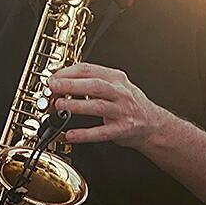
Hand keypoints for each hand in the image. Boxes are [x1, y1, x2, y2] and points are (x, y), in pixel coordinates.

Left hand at [48, 63, 166, 149]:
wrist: (153, 124)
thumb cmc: (129, 103)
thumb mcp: (116, 85)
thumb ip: (94, 81)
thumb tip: (64, 80)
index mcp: (116, 78)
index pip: (90, 69)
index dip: (69, 72)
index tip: (53, 77)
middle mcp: (120, 93)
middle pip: (94, 85)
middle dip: (71, 85)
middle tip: (53, 86)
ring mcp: (122, 111)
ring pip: (98, 106)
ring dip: (77, 106)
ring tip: (59, 105)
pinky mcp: (122, 130)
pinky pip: (102, 132)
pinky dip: (85, 134)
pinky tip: (71, 134)